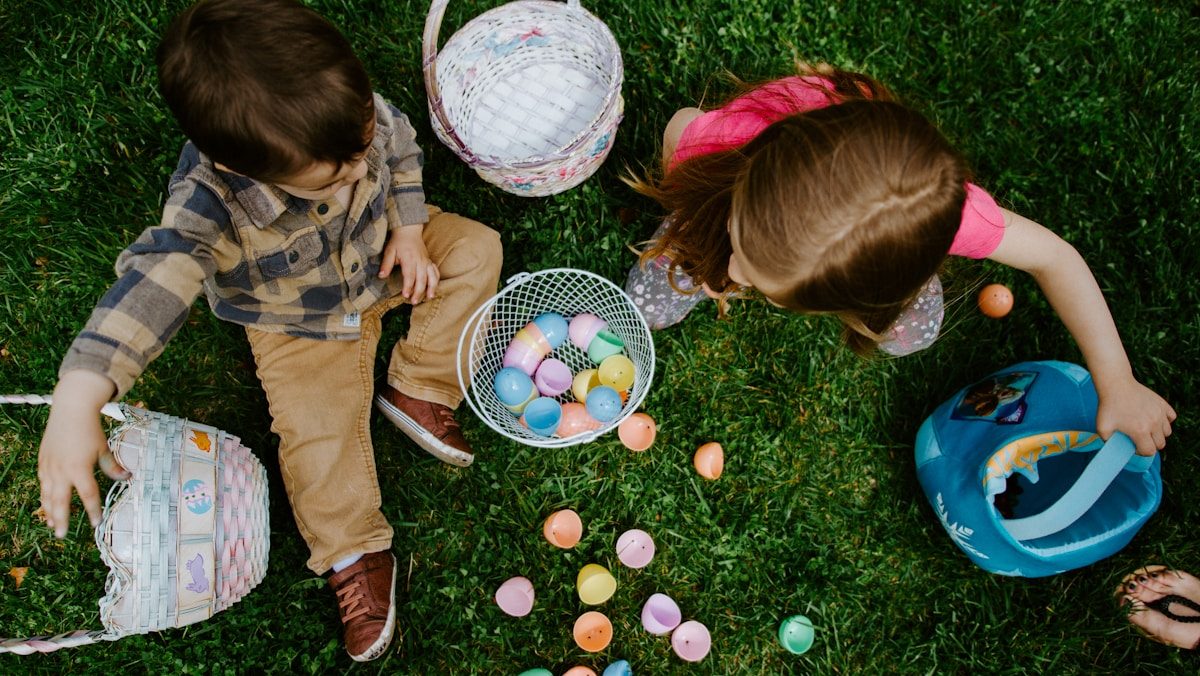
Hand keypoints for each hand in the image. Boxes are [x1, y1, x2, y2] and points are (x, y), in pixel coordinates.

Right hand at [38, 370, 126, 537]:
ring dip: (49, 511)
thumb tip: (126, 478)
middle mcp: (61, 471)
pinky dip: (44, 496)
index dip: (92, 510)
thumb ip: (112, 466)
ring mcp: (49, 467)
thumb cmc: (90, 429)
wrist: (70, 410)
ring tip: (52, 525)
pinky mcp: (43, 461)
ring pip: (47, 495)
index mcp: (79, 469)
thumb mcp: (104, 448)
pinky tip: (46, 504)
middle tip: (61, 536)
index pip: (88, 495)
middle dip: (61, 520)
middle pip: (60, 502)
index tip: (96, 522)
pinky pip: (42, 484)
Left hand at [379, 225, 438, 303]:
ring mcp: (426, 261)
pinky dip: (436, 280)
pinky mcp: (429, 261)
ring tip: (429, 297)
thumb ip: (386, 264)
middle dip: (419, 291)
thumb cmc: (398, 242)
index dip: (408, 286)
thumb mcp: (389, 251)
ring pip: (432, 276)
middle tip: (414, 302)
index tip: (405, 295)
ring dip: (431, 287)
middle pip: (421, 279)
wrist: (409, 230)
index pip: (410, 275)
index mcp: (409, 258)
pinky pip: (435, 272)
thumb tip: (381, 276)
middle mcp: (420, 261)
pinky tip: (434, 288)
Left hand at [1095, 376, 1175, 455]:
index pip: (1149, 451)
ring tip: (1147, 429)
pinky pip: (1171, 418)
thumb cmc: (1108, 406)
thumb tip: (1114, 449)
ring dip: (1158, 434)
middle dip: (1150, 444)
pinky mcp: (1163, 404)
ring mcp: (1160, 413)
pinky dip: (1165, 421)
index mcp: (1140, 431)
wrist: (1116, 385)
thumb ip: (1108, 442)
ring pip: (1167, 432)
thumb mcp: (1102, 427)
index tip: (1134, 446)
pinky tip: (1154, 419)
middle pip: (1160, 443)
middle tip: (1139, 439)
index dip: (1141, 452)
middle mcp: (1154, 423)